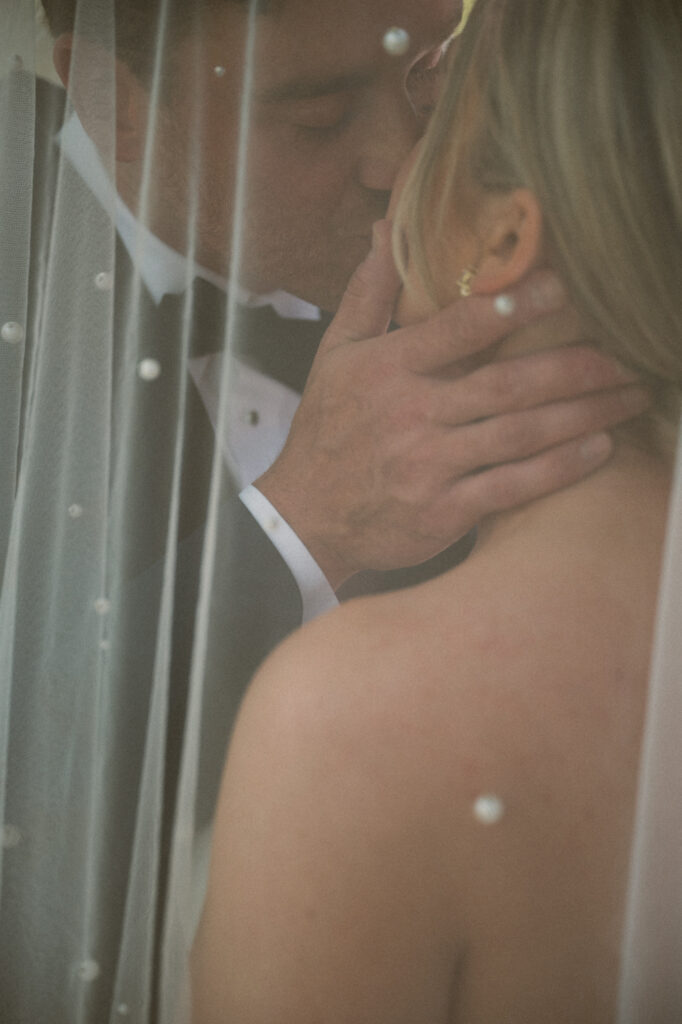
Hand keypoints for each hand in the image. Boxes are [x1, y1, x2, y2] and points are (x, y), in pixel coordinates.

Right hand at [256, 222, 648, 588]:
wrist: (306, 517)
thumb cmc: (327, 431)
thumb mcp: (333, 354)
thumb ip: (367, 294)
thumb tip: (385, 231)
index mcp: (388, 368)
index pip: (457, 329)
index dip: (513, 306)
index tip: (562, 287)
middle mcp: (412, 415)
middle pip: (506, 385)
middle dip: (574, 368)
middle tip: (627, 355)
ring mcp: (429, 466)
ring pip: (518, 434)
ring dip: (582, 415)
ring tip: (630, 397)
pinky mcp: (443, 512)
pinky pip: (511, 487)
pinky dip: (558, 469)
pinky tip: (598, 448)